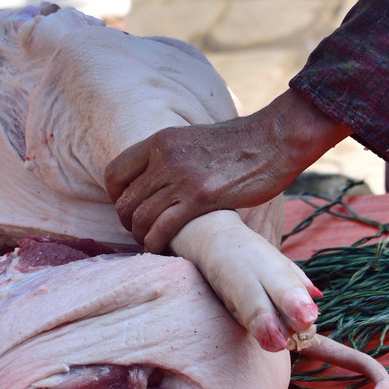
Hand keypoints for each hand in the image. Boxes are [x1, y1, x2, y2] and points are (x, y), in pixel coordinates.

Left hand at [105, 90, 349, 251]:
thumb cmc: (240, 142)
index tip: (128, 207)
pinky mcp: (201, 199)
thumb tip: (160, 176)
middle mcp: (165, 158)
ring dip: (141, 237)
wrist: (274, 139)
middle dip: (128, 222)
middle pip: (125, 201)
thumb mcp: (194, 138)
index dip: (116, 196)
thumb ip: (173, 154)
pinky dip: (156, 244)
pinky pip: (164, 229)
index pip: (115, 172)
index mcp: (161, 140)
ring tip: (151, 244)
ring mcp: (182, 178)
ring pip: (141, 218)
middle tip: (140, 232)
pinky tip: (162, 250)